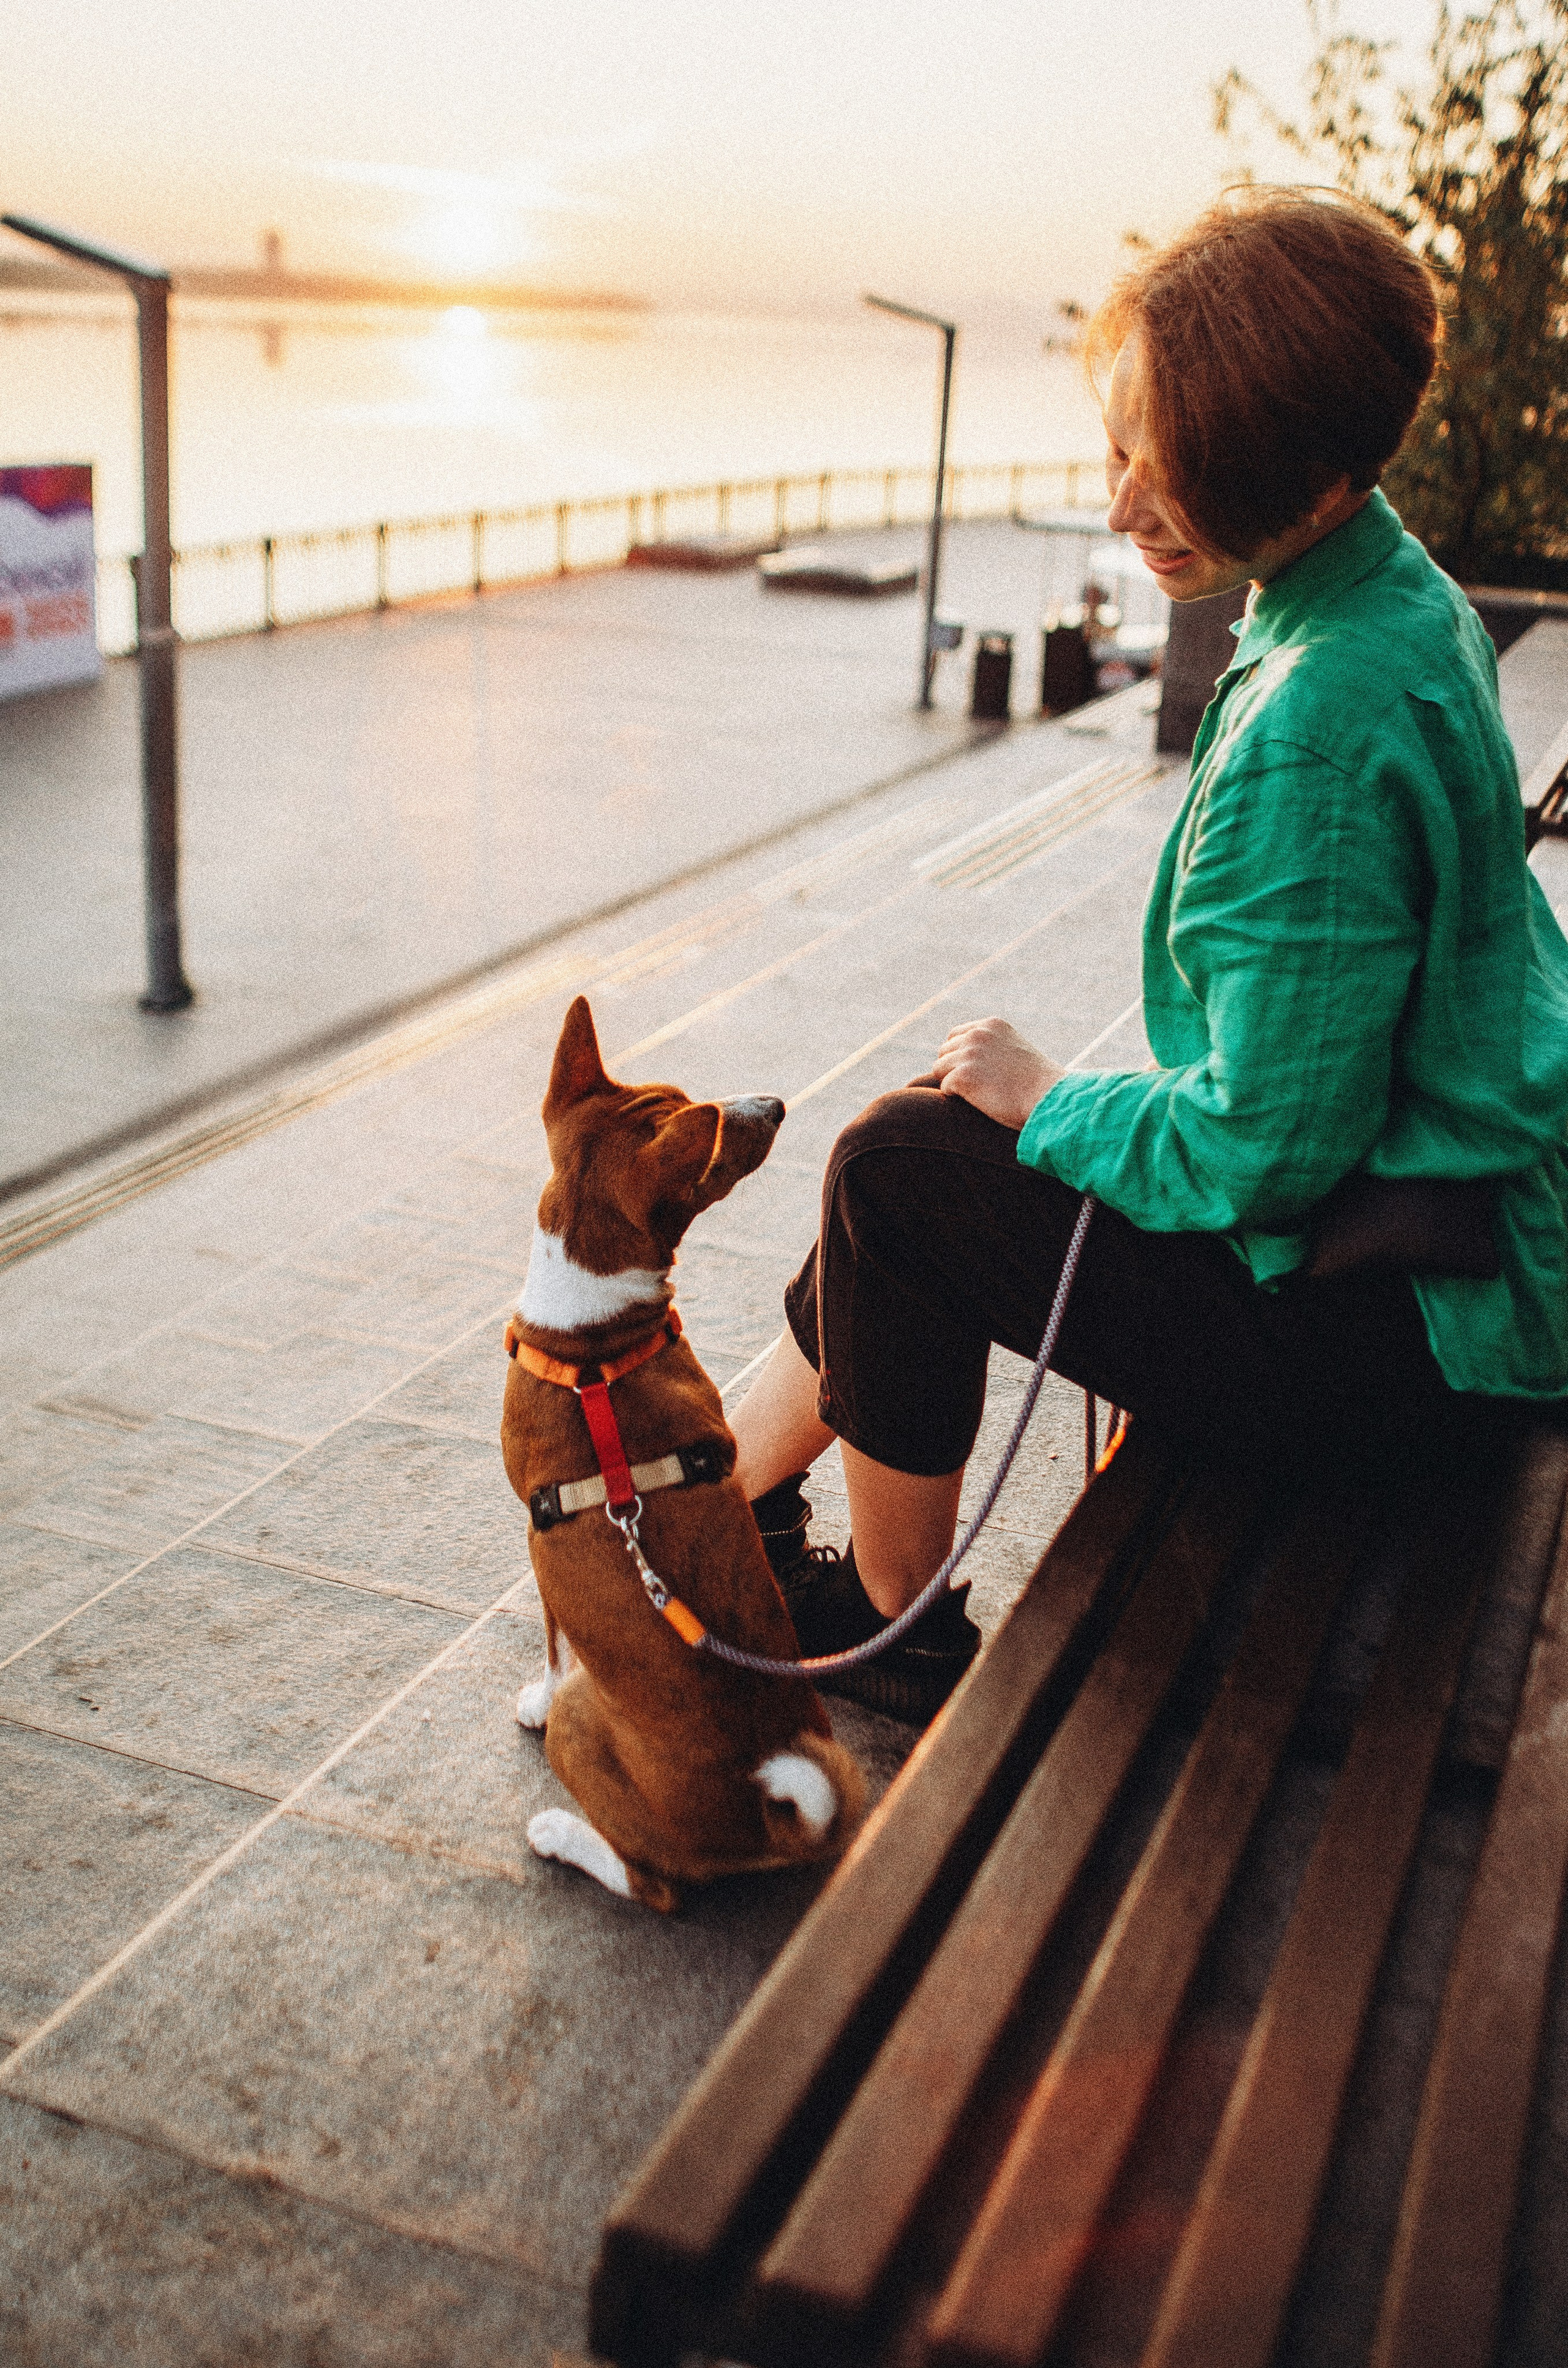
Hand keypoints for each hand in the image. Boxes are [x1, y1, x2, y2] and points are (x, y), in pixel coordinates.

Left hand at [932, 1018, 1064, 1128]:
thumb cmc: (1038, 1084)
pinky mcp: (963, 1075)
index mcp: (992, 1025)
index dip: (958, 1056)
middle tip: (972, 1088)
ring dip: (952, 1083)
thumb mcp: (1016, 1052)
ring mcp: (969, 1053)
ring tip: (975, 1096)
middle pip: (944, 1051)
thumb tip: (968, 1061)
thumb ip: (994, 1048)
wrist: (1049, 1098)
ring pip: (939, 1068)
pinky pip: (944, 1087)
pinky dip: (955, 1098)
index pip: (956, 1035)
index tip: (972, 1073)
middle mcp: (977, 1034)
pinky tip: (976, 1102)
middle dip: (953, 1069)